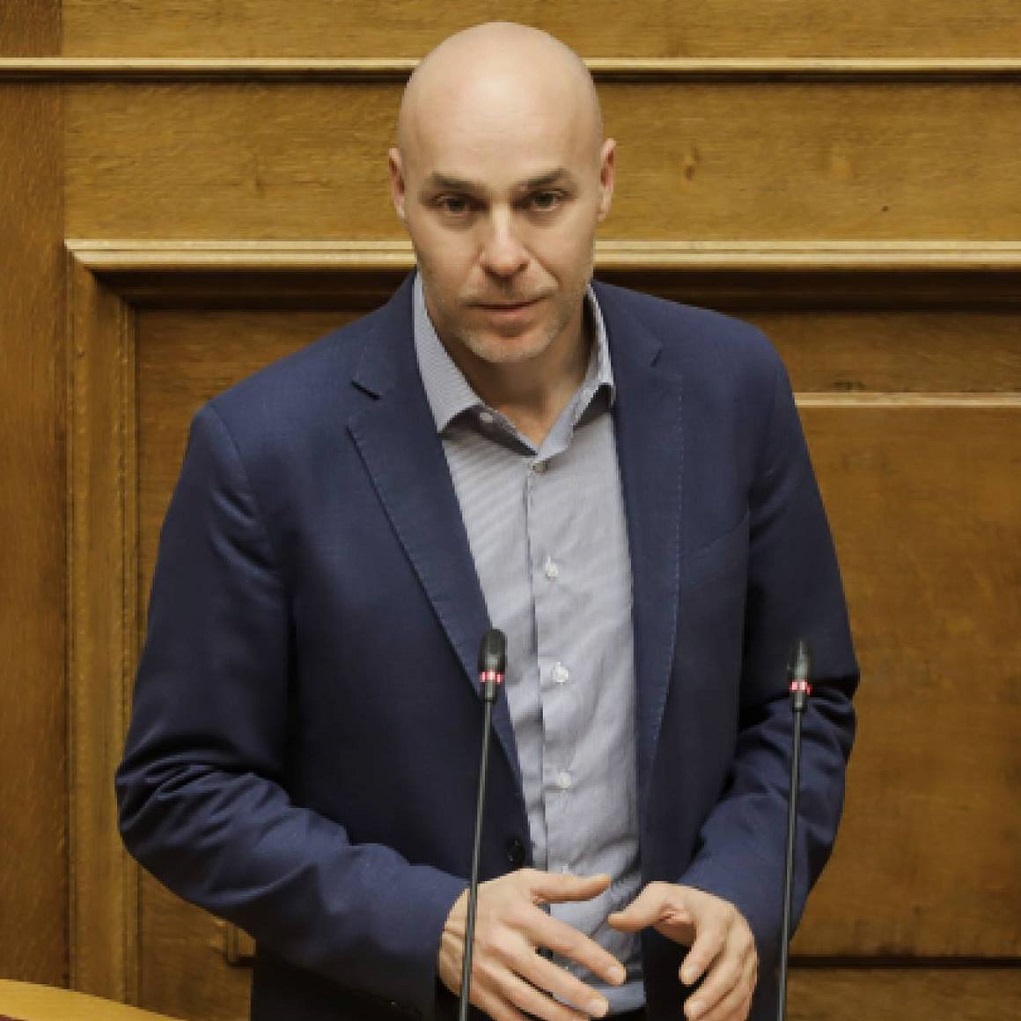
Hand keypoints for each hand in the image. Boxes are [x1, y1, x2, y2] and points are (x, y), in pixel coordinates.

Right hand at [438, 868, 626, 1020]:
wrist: (439, 921)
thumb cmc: (492, 900)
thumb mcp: (525, 883)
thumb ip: (565, 885)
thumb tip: (604, 882)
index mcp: (520, 916)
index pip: (564, 939)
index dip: (594, 958)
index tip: (616, 974)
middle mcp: (505, 946)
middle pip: (549, 976)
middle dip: (580, 995)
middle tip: (604, 1007)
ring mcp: (491, 973)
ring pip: (531, 1002)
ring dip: (561, 1017)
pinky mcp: (480, 994)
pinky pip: (509, 1017)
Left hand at [608, 883, 756, 1020]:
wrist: (709, 909)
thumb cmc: (681, 904)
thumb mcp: (660, 897)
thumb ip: (640, 910)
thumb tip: (614, 921)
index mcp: (717, 913)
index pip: (713, 936)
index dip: (700, 958)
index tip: (683, 979)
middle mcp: (739, 936)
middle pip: (730, 968)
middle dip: (711, 993)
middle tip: (689, 1014)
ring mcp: (748, 957)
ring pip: (740, 987)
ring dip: (720, 1009)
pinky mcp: (748, 975)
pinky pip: (745, 999)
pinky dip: (733, 1015)